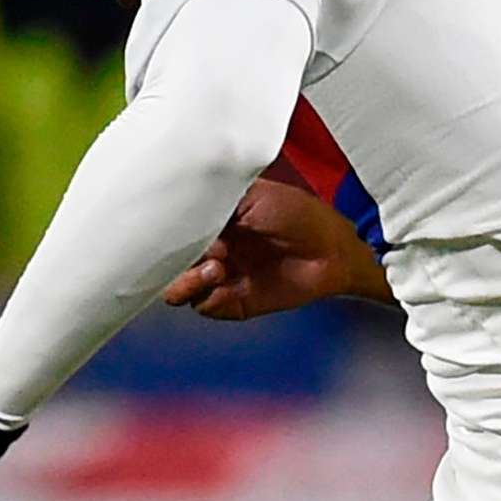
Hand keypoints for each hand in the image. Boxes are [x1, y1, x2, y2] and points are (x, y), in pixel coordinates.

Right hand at [163, 178, 389, 320]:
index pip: (175, 229)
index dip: (169, 230)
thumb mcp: (251, 195)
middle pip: (170, 262)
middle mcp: (213, 248)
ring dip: (185, 279)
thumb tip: (180, 218)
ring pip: (180, 288)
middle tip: (189, 251)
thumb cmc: (298, 215)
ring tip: (211, 268)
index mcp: (215, 221)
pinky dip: (204, 296)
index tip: (170, 227)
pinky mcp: (234, 302)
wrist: (331, 249)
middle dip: (171, 259)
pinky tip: (219, 277)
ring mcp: (222, 276)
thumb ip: (213, 204)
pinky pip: (204, 306)